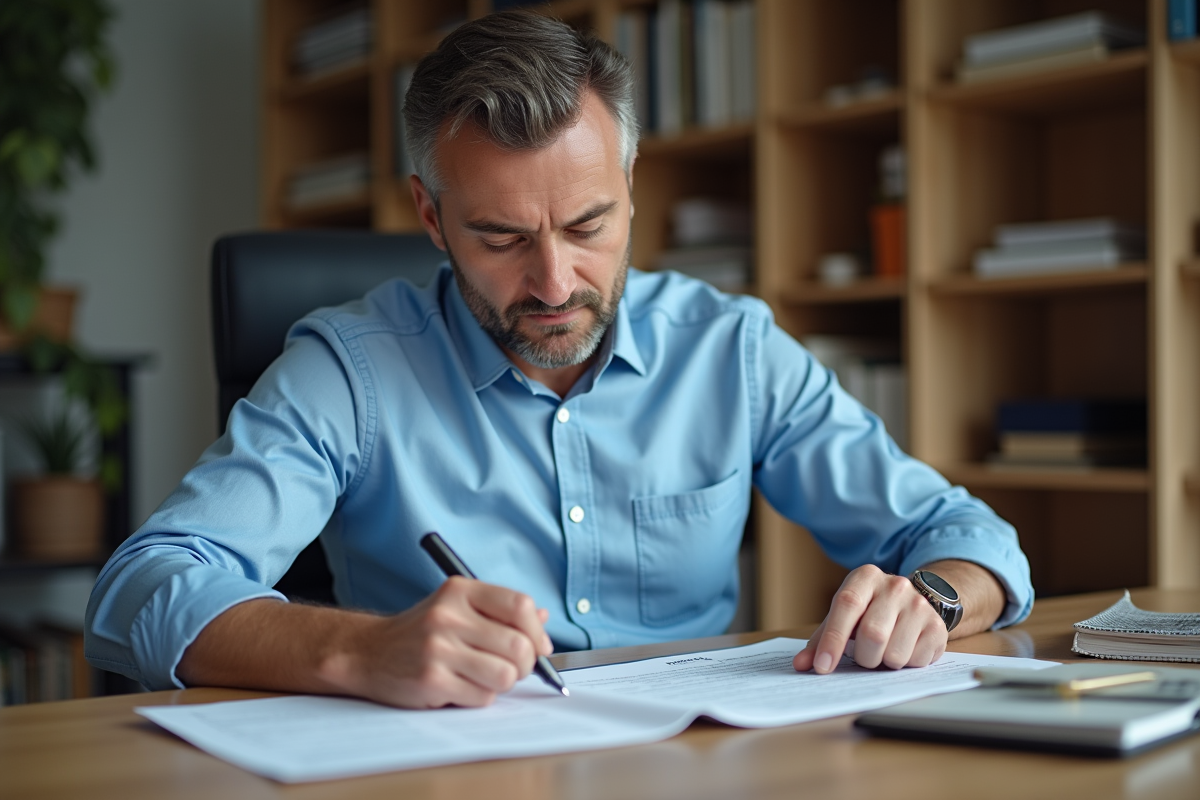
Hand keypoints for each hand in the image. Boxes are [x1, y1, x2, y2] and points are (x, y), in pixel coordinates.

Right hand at [341, 576, 552, 707]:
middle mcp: (448, 616)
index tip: (539, 646)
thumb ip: (499, 611)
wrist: (367, 652)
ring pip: (505, 676)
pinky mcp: (431, 680)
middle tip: (511, 667)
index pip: (519, 605)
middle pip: (519, 646)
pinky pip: (482, 697)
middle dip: (524, 664)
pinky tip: (460, 686)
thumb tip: (543, 619)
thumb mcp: (457, 608)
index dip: (537, 631)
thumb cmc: (420, 631)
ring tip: (484, 677)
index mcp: (460, 591)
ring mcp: (438, 649)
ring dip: (502, 683)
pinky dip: (479, 697)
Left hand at [792, 565, 946, 673]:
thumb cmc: (870, 612)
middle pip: (872, 634)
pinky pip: (916, 661)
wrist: (914, 603)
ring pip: (894, 653)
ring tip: (883, 652)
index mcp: (865, 578)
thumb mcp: (844, 617)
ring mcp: (919, 605)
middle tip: (864, 657)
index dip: (833, 639)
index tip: (822, 666)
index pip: (846, 605)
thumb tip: (801, 665)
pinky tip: (903, 651)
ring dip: (884, 663)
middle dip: (863, 657)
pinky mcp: (937, 627)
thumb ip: (822, 639)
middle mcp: (895, 586)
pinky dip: (904, 666)